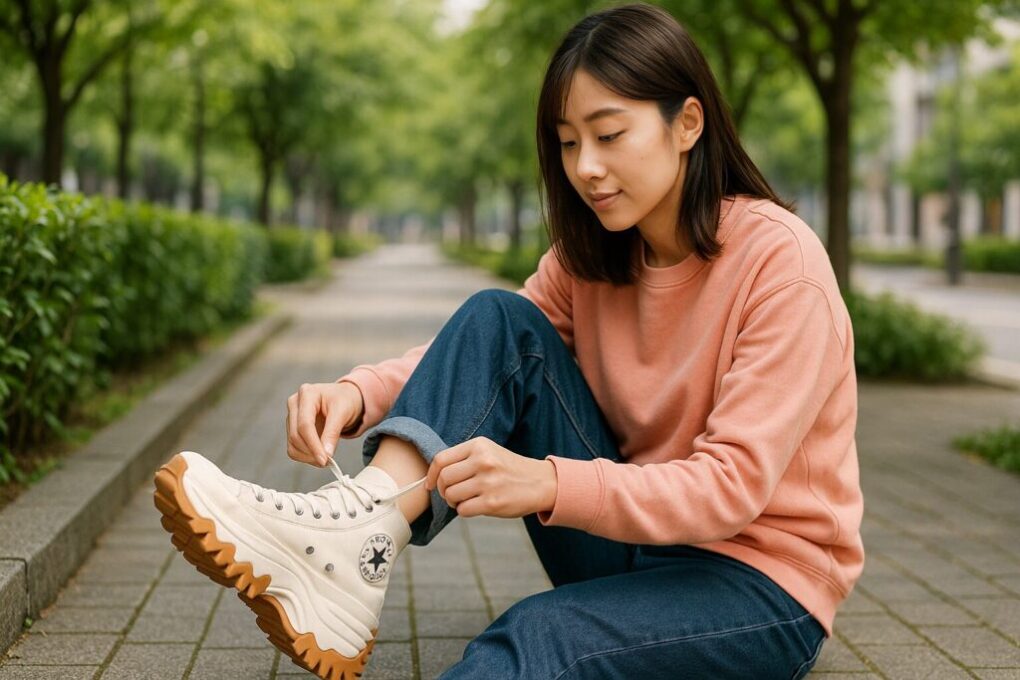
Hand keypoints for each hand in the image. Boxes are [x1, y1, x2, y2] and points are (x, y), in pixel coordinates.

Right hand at [286, 382, 364, 466]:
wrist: (344, 398)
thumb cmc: (344, 400)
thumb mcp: (343, 413)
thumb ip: (333, 433)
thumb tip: (326, 454)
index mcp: (307, 394)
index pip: (304, 424)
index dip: (313, 445)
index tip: (324, 460)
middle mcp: (294, 404)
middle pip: (296, 435)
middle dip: (311, 452)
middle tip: (328, 462)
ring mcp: (291, 416)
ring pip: (292, 444)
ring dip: (308, 456)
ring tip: (326, 458)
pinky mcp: (292, 428)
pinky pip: (293, 447)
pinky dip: (305, 456)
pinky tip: (319, 455)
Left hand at [424, 437, 557, 517]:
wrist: (541, 482)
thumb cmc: (509, 469)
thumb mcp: (488, 452)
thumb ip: (463, 458)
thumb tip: (433, 475)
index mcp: (479, 446)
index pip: (441, 459)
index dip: (431, 474)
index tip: (430, 484)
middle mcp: (483, 461)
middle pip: (444, 479)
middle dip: (443, 490)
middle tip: (453, 494)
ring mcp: (488, 482)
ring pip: (451, 496)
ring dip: (454, 502)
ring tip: (466, 499)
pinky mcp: (492, 502)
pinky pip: (463, 510)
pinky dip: (465, 511)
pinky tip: (476, 506)